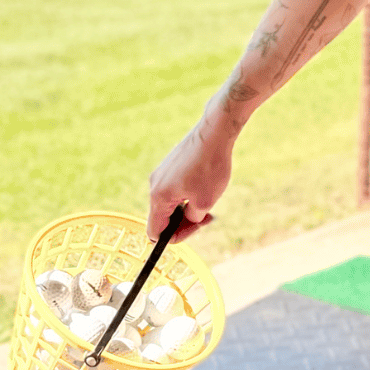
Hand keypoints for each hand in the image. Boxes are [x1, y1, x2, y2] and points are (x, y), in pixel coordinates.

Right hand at [147, 105, 235, 241]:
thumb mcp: (205, 202)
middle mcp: (154, 185)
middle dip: (185, 221)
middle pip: (163, 217)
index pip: (154, 232)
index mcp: (158, 197)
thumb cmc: (210, 167)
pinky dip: (189, 191)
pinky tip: (206, 184)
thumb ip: (192, 219)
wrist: (214, 132)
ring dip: (188, 206)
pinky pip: (175, 186)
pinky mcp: (170, 163)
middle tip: (208, 216)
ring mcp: (161, 172)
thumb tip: (188, 219)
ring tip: (210, 198)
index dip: (174, 237)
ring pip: (171, 201)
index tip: (195, 228)